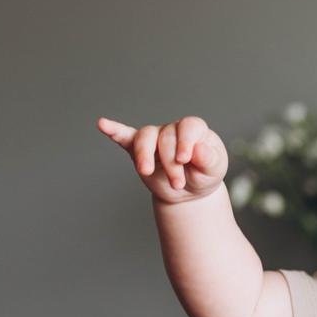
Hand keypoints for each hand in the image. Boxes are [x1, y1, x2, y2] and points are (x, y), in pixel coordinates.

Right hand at [97, 115, 227, 203]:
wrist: (189, 192)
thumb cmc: (204, 176)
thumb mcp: (214, 171)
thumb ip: (210, 160)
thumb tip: (199, 150)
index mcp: (195, 130)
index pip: (188, 127)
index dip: (184, 141)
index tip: (184, 159)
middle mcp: (173, 129)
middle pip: (166, 137)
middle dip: (171, 163)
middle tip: (178, 184)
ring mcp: (155, 138)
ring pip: (145, 137)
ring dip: (145, 155)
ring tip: (146, 171)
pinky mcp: (138, 149)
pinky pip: (125, 136)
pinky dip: (114, 131)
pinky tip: (103, 125)